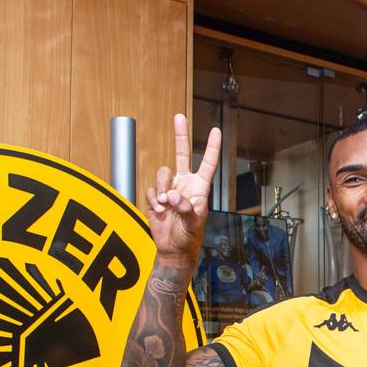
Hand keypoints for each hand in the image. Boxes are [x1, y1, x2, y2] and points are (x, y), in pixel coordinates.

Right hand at [145, 113, 220, 264]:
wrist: (173, 249)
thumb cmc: (189, 237)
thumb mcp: (193, 224)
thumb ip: (186, 209)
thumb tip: (173, 196)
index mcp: (199, 188)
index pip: (207, 164)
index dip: (212, 148)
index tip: (216, 131)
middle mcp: (184, 184)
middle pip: (181, 154)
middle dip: (180, 135)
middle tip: (179, 117)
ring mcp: (169, 189)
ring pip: (162, 173)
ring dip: (161, 188)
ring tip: (165, 205)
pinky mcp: (156, 197)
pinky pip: (151, 189)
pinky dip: (153, 199)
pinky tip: (158, 210)